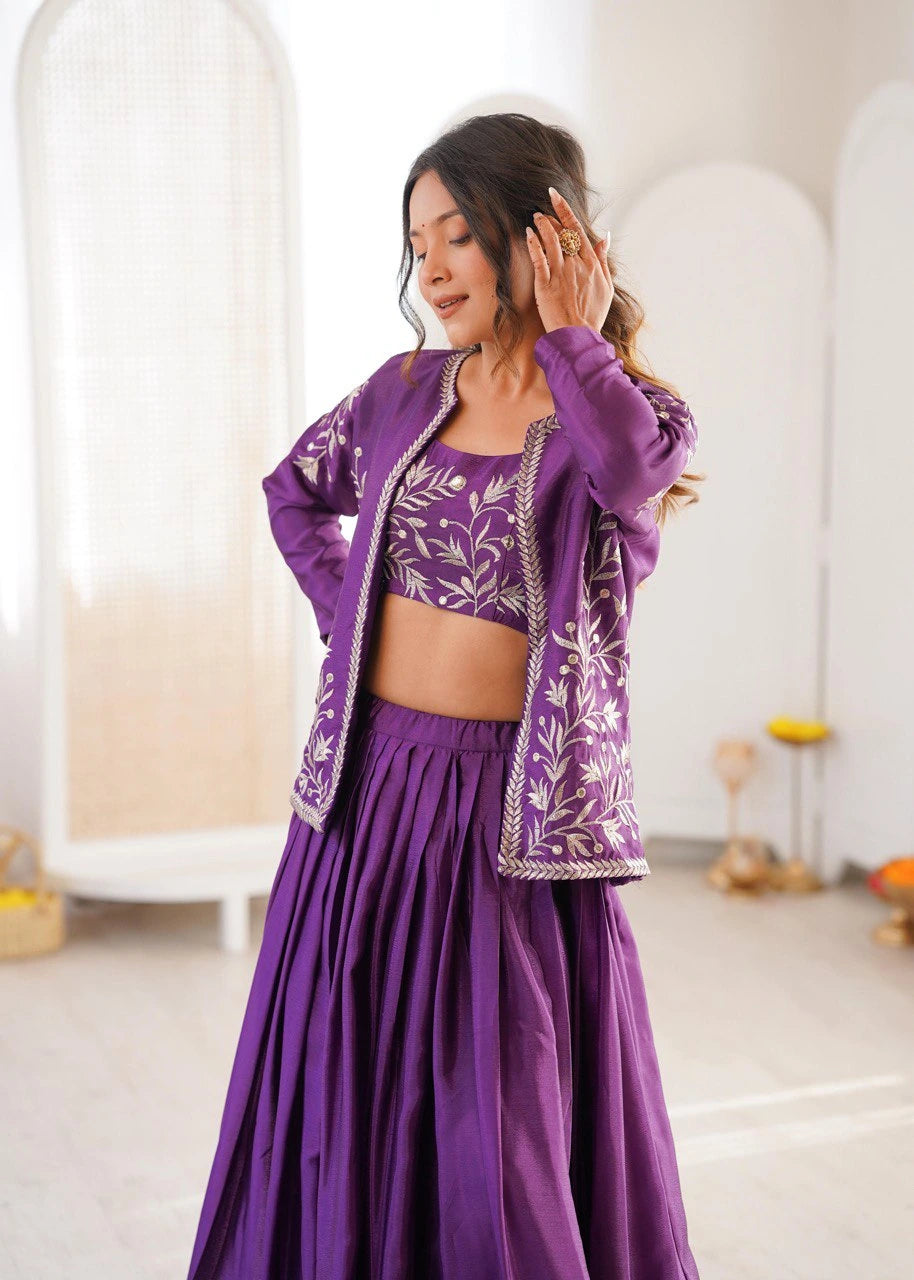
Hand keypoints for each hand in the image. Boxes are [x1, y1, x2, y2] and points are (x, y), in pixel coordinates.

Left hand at [525, 187, 613, 335]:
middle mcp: (576, 264)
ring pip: (550, 241)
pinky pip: (539, 259)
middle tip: (541, 212)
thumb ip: (603, 259)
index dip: (564, 210)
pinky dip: (533, 244)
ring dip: (541, 225)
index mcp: (591, 262)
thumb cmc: (592, 314)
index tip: (554, 196)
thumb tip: (605, 238)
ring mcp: (560, 274)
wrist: (579, 335)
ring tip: (534, 218)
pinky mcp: (546, 285)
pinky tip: (528, 234)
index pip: (577, 229)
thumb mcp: (606, 286)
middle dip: (550, 217)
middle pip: (562, 232)